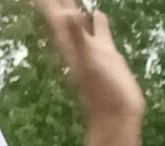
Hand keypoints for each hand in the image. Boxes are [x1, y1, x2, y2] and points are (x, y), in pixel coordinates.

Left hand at [35, 0, 142, 145]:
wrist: (118, 115)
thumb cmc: (104, 90)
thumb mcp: (89, 61)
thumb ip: (78, 36)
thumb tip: (68, 13)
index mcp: (68, 41)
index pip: (52, 13)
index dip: (46, 2)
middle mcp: (75, 41)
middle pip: (61, 13)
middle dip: (57, 1)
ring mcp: (91, 47)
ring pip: (78, 20)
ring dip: (73, 6)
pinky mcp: (107, 53)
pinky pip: (99, 31)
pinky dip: (98, 21)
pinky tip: (98, 12)